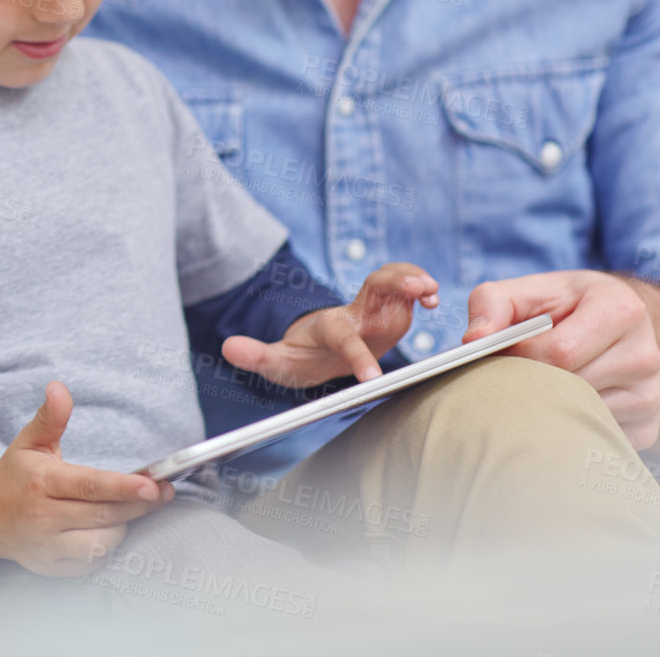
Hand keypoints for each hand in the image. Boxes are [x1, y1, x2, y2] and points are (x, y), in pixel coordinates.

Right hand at [0, 381, 172, 576]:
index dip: (124, 487)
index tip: (152, 486)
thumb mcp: (29, 442)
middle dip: (139, 505)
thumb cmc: (14, 476)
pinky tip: (109, 530)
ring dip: (123, 527)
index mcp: (42, 482)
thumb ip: (49, 417)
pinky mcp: (52, 566)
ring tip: (128, 509)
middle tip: (162, 493)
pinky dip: (106, 548)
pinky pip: (91, 563)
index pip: (90, 486)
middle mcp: (44, 517)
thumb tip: (59, 388)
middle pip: (104, 515)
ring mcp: (48, 546)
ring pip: (101, 543)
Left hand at [222, 262, 439, 386]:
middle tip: (420, 288)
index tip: (372, 379)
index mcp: (329, 327)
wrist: (316, 348)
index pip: (342, 337)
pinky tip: (432, 302)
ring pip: (393, 280)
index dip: (356, 356)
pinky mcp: (391, 311)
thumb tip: (226, 348)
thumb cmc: (299, 355)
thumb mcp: (276, 360)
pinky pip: (408, 292)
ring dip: (413, 279)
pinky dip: (421, 289)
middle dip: (395, 282)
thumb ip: (255, 354)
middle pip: (374, 286)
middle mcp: (354, 312)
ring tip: (432, 291)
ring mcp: (373, 308)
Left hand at [464, 270, 659, 449]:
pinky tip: (563, 403)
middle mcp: (646, 355)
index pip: (559, 352)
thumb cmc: (565, 306)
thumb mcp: (529, 291)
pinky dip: (568, 426)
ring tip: (538, 384)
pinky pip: (594, 439)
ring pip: (578, 416)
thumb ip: (492, 304)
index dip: (518, 356)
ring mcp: (650, 396)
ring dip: (546, 405)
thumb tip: (472, 341)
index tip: (502, 352)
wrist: (618, 324)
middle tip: (512, 372)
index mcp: (622, 310)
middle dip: (528, 382)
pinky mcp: (648, 428)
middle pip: (568, 388)